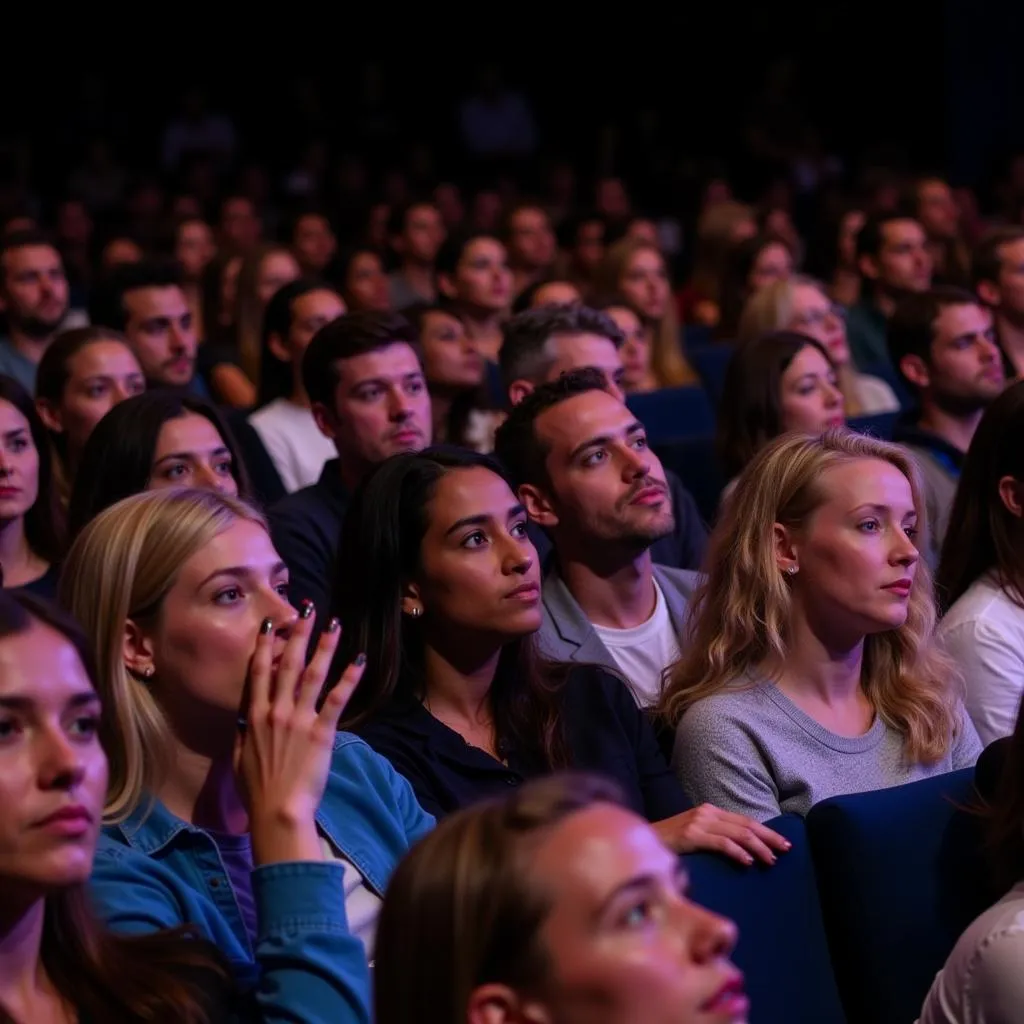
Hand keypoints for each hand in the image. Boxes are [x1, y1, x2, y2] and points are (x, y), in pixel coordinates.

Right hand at [233, 602, 365, 863]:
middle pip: (286, 664)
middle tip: (306, 609)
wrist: (276, 810)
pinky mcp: (321, 732)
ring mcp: (298, 719)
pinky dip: (348, 678)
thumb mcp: (237, 758)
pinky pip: (336, 699)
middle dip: (297, 634)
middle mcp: (275, 711)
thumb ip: (241, 733)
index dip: (265, 645)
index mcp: (253, 716)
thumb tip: (243, 717)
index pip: (259, 672)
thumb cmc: (256, 790)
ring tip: (334, 625)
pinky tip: (359, 660)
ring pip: (312, 674)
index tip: (270, 625)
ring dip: (324, 646)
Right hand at [653, 804, 790, 865]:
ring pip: (738, 833)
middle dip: (769, 838)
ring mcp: (699, 822)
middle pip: (746, 825)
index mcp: (710, 812)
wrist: (643, 839)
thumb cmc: (669, 842)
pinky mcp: (691, 835)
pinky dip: (737, 852)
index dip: (767, 832)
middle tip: (786, 851)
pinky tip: (747, 862)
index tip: (783, 844)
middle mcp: (707, 813)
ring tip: (770, 860)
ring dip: (758, 847)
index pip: (745, 820)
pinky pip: (721, 843)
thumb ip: (715, 837)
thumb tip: (741, 851)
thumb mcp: (695, 835)